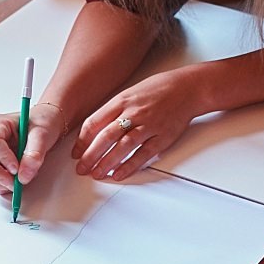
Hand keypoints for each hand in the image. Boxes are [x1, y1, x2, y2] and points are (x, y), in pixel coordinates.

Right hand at [0, 100, 66, 195]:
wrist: (44, 126)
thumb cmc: (41, 123)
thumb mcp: (43, 134)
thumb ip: (35, 153)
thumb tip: (23, 176)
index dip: (3, 159)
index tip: (17, 168)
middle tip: (18, 181)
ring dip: (5, 182)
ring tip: (22, 174)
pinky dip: (5, 186)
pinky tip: (17, 177)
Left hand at [72, 70, 203, 180]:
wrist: (187, 89)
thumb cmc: (159, 89)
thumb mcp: (130, 93)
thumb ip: (114, 110)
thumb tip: (96, 129)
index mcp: (122, 100)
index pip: (94, 123)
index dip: (82, 141)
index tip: (76, 152)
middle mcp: (133, 113)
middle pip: (105, 137)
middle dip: (90, 156)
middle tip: (81, 168)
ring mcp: (149, 125)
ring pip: (122, 147)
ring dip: (107, 163)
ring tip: (97, 174)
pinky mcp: (162, 137)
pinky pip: (143, 154)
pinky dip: (129, 166)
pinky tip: (119, 174)